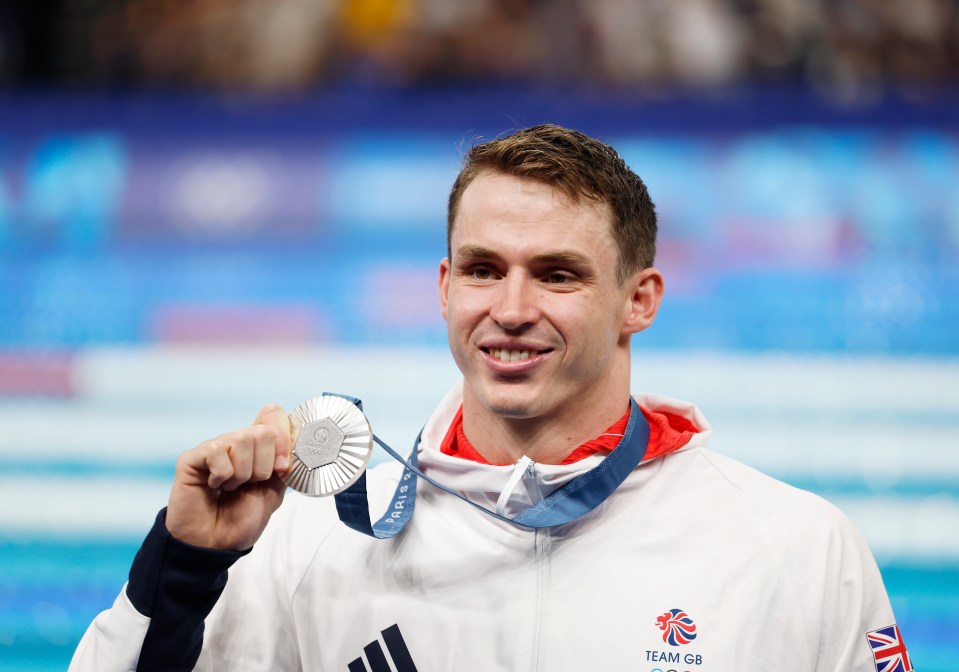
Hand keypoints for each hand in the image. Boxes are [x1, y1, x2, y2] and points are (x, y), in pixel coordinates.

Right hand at [165, 404, 291, 550]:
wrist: (216, 545)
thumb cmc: (241, 519)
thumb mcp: (273, 491)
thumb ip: (283, 464)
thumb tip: (292, 441)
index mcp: (256, 447)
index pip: (272, 414)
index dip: (283, 438)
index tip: (282, 467)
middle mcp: (234, 442)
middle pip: (261, 431)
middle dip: (263, 465)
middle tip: (250, 484)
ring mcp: (213, 448)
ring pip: (241, 439)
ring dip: (242, 473)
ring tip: (230, 488)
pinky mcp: (192, 458)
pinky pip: (216, 451)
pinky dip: (222, 475)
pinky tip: (214, 486)